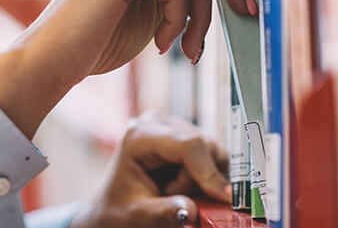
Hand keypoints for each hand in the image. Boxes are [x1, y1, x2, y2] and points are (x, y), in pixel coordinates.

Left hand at [70, 112, 230, 227]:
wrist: (113, 206)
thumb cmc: (119, 210)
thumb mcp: (138, 216)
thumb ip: (165, 213)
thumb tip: (192, 212)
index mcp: (140, 136)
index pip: (188, 145)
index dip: (209, 172)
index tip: (224, 198)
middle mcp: (157, 122)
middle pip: (205, 147)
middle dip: (201, 180)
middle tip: (174, 197)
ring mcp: (172, 125)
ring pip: (213, 151)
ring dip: (203, 179)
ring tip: (173, 191)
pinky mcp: (184, 134)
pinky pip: (212, 155)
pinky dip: (205, 175)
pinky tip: (182, 184)